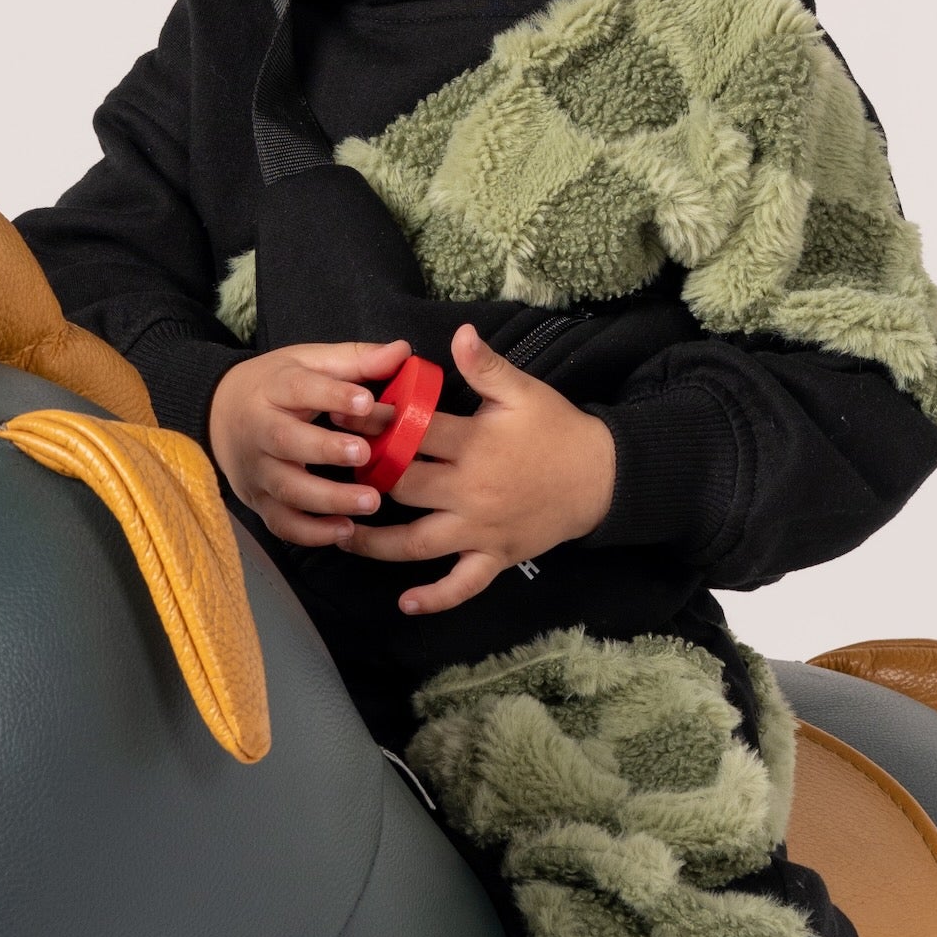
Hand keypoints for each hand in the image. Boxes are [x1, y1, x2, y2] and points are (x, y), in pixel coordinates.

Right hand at [206, 339, 409, 550]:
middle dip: (325, 449)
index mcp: (272, 388)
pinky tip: (345, 530)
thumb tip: (402, 351)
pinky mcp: (258, 500)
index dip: (331, 395)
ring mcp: (256, 469)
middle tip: (364, 454)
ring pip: (286, 488)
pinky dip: (311, 533)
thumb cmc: (275, 386)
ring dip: (328, 499)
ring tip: (370, 501)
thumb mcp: (308, 362)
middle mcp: (258, 429)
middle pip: (285, 441)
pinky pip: (281, 523)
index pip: (297, 388)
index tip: (366, 402)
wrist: (219, 414)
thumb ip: (356, 360)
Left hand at [357, 322, 617, 617]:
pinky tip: (405, 603)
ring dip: (376, 544)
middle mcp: (470, 491)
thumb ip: (486, 367)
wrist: (603, 477)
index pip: (412, 434)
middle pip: (403, 488)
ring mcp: (480, 530)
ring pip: (417, 543)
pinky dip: (435, 597)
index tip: (343, 418)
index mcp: (474, 445)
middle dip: (365, 480)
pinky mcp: (496, 557)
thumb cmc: (558, 430)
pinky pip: (462, 585)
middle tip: (333, 473)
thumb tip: (459, 333)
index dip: (374, 425)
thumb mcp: (524, 392)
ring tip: (342, 537)